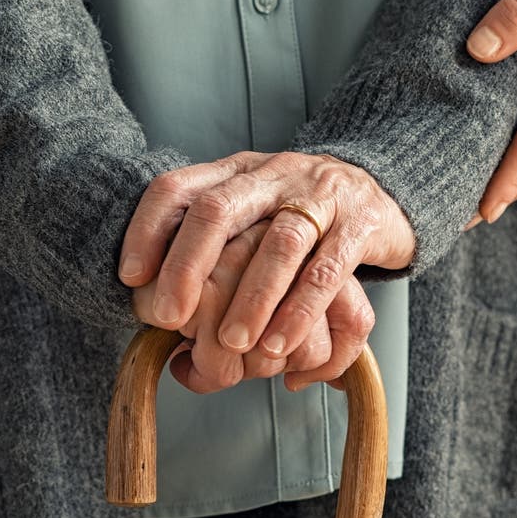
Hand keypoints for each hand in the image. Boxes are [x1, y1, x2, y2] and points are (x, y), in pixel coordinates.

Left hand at [120, 151, 413, 388]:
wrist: (386, 188)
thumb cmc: (301, 214)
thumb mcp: (252, 212)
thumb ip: (210, 248)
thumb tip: (156, 311)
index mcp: (236, 172)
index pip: (178, 188)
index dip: (147, 229)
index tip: (130, 277)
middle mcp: (273, 175)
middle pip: (219, 210)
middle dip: (187, 266)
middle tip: (168, 317)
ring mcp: (318, 196)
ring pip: (278, 243)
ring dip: (250, 298)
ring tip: (232, 344)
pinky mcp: (360, 224)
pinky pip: (327, 270)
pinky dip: (300, 311)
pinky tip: (279, 345)